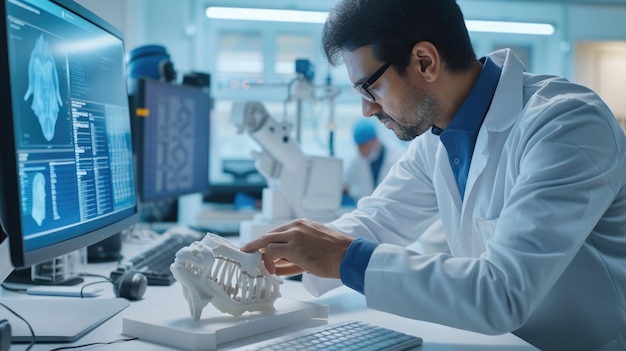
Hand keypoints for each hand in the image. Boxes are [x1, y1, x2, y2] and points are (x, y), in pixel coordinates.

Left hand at [240, 218, 354, 278]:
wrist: (348, 255)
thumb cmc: (336, 254)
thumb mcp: (314, 246)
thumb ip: (297, 252)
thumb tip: (280, 264)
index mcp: (302, 224)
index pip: (278, 232)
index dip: (266, 242)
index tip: (258, 248)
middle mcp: (296, 226)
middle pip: (269, 235)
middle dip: (256, 245)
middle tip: (247, 252)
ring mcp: (294, 236)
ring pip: (267, 242)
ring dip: (260, 255)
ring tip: (257, 265)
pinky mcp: (293, 247)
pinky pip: (272, 252)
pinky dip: (267, 262)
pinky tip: (270, 270)